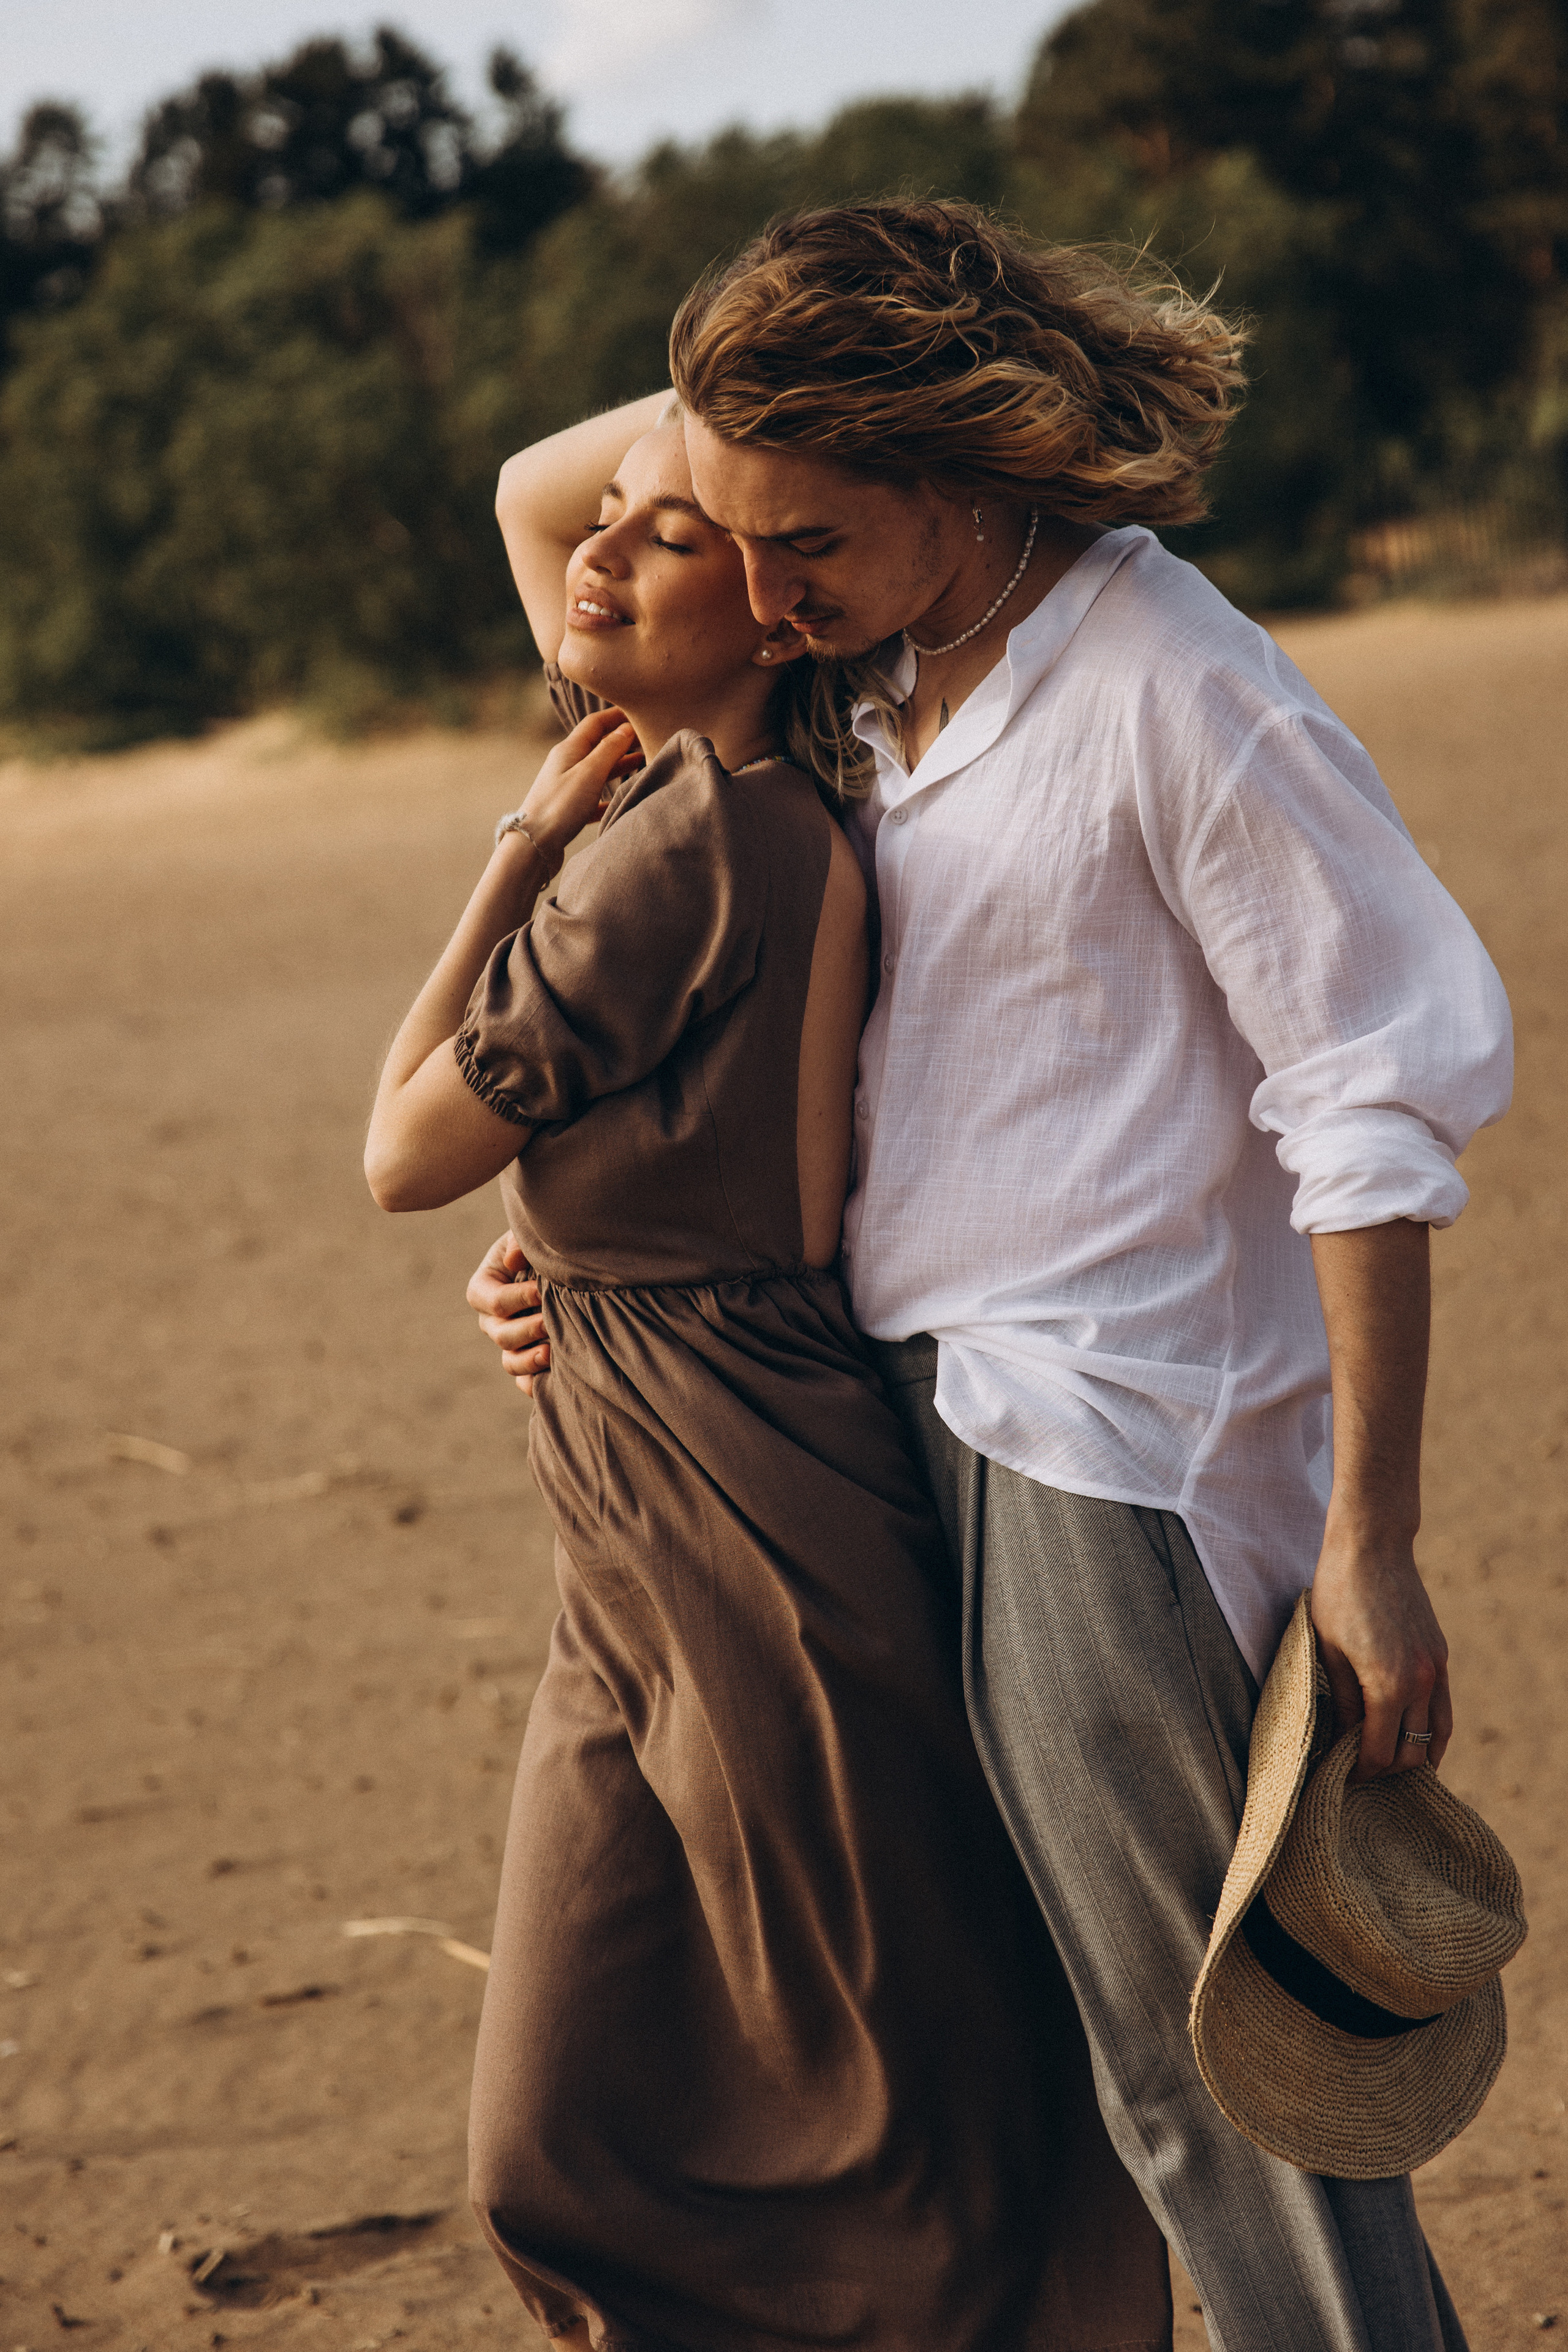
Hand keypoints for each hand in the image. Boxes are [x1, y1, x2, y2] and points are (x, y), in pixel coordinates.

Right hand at [467, 1232, 549, 1395]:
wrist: (559, 1268)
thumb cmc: (538, 1249)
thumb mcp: (525, 1236)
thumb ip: (518, 1243)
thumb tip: (514, 1261)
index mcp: (484, 1289)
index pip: (494, 1301)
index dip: (517, 1298)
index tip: (541, 1290)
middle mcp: (492, 1321)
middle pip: (501, 1335)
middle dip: (527, 1330)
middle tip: (550, 1322)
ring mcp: (509, 1343)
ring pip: (510, 1362)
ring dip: (530, 1361)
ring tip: (552, 1353)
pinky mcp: (527, 1359)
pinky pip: (525, 1381)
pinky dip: (536, 1384)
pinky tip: (555, 1379)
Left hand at [515, 705, 640, 864]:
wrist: (532, 845)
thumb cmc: (560, 806)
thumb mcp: (589, 772)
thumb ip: (610, 749)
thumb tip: (626, 729)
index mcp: (568, 749)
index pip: (595, 723)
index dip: (617, 715)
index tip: (640, 713)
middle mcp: (565, 764)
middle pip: (597, 745)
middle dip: (621, 740)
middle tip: (647, 738)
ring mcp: (566, 787)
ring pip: (597, 770)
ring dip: (619, 765)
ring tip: (642, 763)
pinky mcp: (569, 810)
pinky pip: (593, 796)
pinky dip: (610, 794)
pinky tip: (622, 799)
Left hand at [1310, 1534, 1450, 1781]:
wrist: (1373, 1545)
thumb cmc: (1338, 1592)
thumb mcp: (1327, 1650)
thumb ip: (1342, 1701)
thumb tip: (1343, 1741)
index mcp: (1388, 1684)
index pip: (1378, 1752)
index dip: (1360, 1773)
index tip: (1341, 1779)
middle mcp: (1421, 1682)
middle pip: (1412, 1752)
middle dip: (1386, 1771)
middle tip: (1358, 1774)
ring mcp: (1436, 1669)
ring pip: (1437, 1736)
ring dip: (1415, 1757)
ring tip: (1389, 1768)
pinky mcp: (1440, 1655)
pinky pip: (1444, 1708)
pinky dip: (1434, 1732)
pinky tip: (1417, 1742)